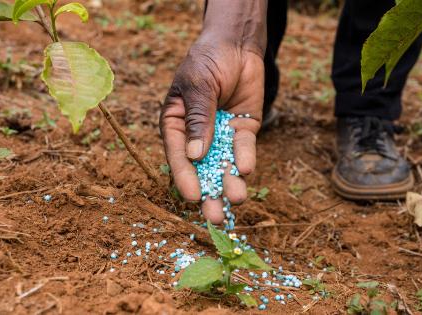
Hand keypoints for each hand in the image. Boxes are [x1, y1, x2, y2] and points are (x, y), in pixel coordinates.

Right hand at [160, 39, 264, 223]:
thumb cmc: (208, 60)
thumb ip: (198, 119)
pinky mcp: (242, 131)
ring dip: (229, 183)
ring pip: (224, 165)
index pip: (178, 155)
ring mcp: (220, 135)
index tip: (193, 196)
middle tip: (216, 217)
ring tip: (237, 199)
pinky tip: (246, 170)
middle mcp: (197, 136)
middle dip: (210, 193)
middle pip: (202, 169)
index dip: (185, 177)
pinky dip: (245, 159)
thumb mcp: (198, 85)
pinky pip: (243, 149)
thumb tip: (195, 155)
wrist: (237, 44)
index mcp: (176, 125)